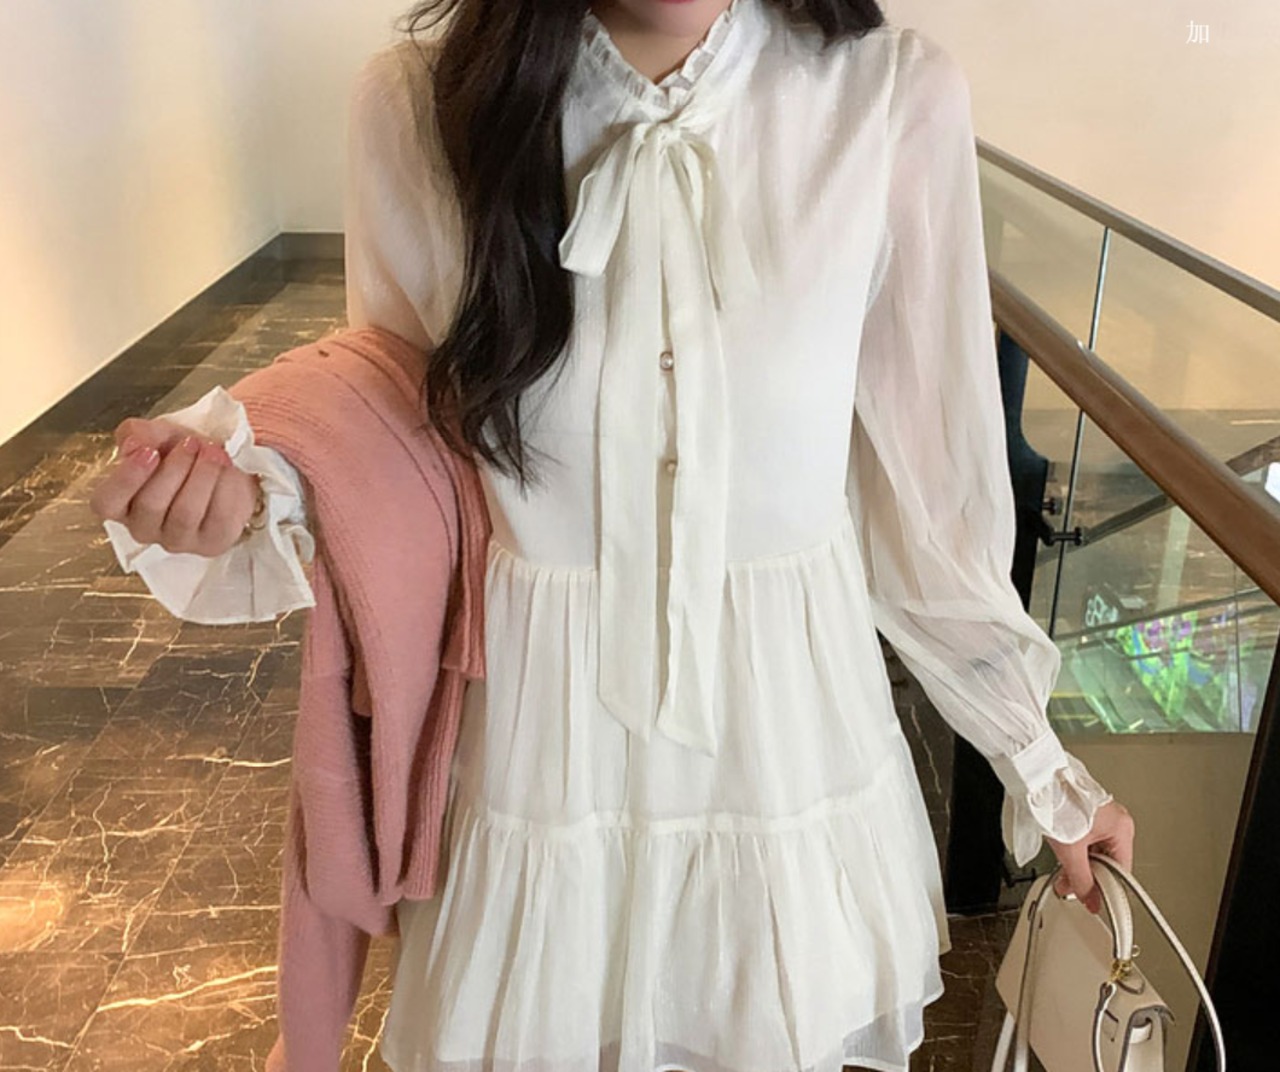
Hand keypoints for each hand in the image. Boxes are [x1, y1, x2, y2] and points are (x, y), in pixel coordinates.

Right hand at [89, 416, 261, 557]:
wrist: (225, 466)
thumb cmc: (184, 455)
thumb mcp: (159, 435)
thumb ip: (140, 434)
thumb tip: (133, 443)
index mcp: (120, 504)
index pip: (107, 503)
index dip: (126, 478)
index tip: (148, 452)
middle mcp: (143, 528)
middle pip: (151, 505)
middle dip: (175, 467)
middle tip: (192, 443)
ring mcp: (178, 540)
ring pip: (186, 513)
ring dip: (202, 475)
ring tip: (213, 451)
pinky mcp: (212, 543)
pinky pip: (219, 517)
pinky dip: (225, 486)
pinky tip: (227, 468)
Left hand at [1045, 799, 1134, 914]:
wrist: (1038, 782)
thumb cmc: (1057, 803)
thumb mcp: (1070, 851)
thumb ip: (1081, 880)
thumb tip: (1091, 900)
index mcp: (1121, 828)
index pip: (1121, 871)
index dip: (1106, 889)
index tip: (1093, 900)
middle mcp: (1115, 821)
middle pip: (1106, 862)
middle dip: (1086, 877)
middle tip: (1070, 887)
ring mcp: (1101, 816)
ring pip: (1094, 852)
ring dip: (1077, 865)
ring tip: (1061, 873)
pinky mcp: (1086, 814)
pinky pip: (1086, 840)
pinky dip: (1074, 851)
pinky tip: (1062, 856)